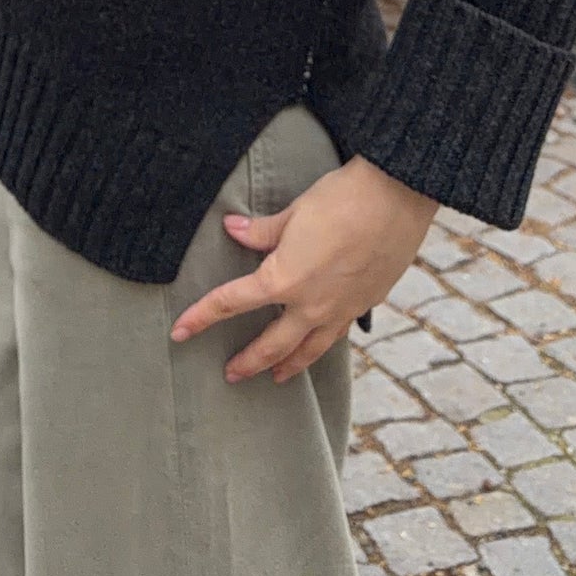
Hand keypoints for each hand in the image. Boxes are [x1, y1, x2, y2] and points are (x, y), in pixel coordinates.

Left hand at [170, 156, 436, 383]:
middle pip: (272, 344)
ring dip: (289, 365)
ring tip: (276, 377)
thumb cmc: (341, 198)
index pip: (231, 303)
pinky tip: (319, 343)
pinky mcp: (366, 303)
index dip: (201, 317)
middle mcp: (311, 304)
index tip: (179, 332)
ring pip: (310, 350)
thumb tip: (231, 229)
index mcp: (284, 279)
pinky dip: (322, 345)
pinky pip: (337, 334)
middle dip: (249, 361)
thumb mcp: (293, 211)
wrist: (397, 198)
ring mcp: (341, 309)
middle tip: (230, 374)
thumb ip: (260, 230)